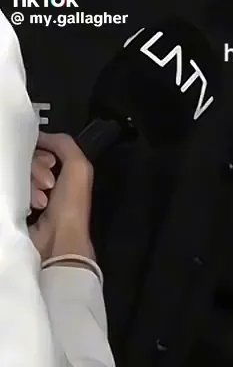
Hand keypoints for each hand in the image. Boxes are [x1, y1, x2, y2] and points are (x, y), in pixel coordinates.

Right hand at [29, 132, 94, 261]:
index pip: (41, 150)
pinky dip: (21, 196)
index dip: (42, 153)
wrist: (59, 239)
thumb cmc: (72, 205)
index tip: (49, 161)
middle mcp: (46, 182)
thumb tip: (43, 134)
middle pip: (28, 162)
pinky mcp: (16, 207)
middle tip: (48, 183)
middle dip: (37, 170)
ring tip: (41, 199)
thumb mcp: (79, 165)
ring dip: (31, 185)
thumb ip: (64, 143)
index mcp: (64, 171)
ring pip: (19, 175)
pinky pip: (11, 189)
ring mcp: (30, 195)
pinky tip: (32, 206)